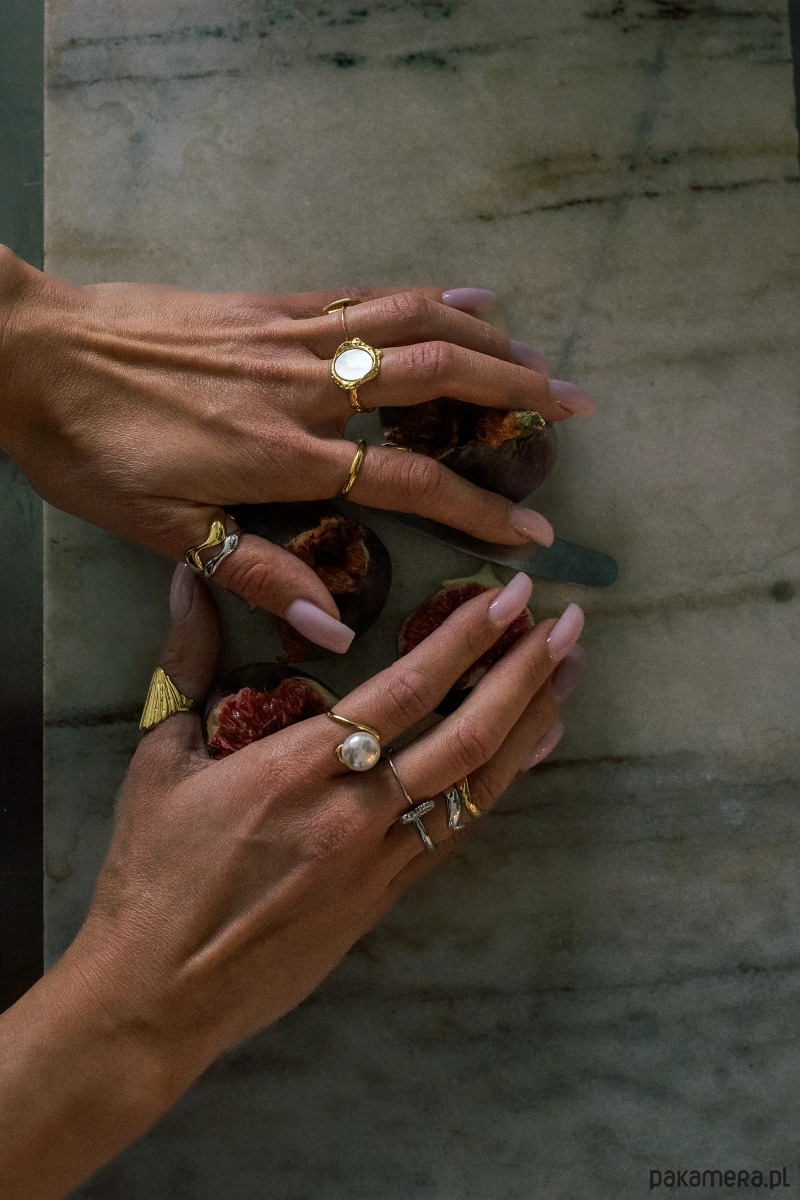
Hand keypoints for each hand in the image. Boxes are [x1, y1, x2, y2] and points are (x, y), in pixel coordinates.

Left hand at [0, 249, 592, 648]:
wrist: (30, 352)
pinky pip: (365, 293)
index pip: (412, 482)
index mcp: (287, 456)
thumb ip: (256, 573)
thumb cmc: (93, 449)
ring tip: (540, 355)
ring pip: (413, 323)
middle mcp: (307, 389)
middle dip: (517, 394)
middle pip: (437, 380)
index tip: (534, 532)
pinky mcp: (272, 303)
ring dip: (488, 336)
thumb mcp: (162, 529)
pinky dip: (427, 294)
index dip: (481, 509)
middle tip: (577, 407)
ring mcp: (293, 336)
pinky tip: (467, 294)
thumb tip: (338, 628)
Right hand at [0, 568, 583, 1197]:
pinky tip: (532, 750)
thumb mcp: (159, 759)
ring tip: (571, 675)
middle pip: (463, 735)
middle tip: (569, 623)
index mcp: (294, 768)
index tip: (508, 597)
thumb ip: (188, 663)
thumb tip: (190, 580)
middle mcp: (351, 812)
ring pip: (478, 786)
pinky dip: (502, 784)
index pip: (403, 691)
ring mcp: (377, 862)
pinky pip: (458, 830)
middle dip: (523, 673)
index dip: (464, 640)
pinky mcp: (384, 899)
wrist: (160, 992)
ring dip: (530, 724)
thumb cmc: (152, 872)